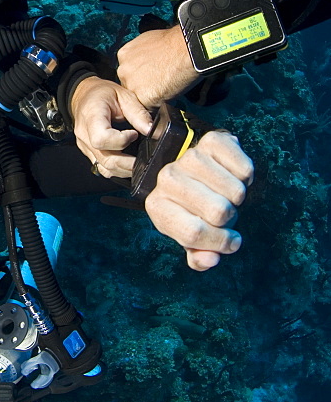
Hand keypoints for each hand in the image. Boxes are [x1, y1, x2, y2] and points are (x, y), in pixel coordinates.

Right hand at [70, 76, 152, 178]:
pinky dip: (115, 169)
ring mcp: (84, 145)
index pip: (101, 138)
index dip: (121, 141)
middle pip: (104, 158)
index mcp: (91, 116)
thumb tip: (151, 130)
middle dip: (127, 163)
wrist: (84, 94)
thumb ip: (138, 113)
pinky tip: (126, 163)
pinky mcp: (88, 152)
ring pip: (103, 167)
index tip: (134, 134)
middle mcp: (84, 133)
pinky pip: (101, 167)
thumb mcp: (123, 95)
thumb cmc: (101, 93)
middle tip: (143, 159)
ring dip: (123, 169)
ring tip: (137, 162)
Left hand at [117, 26, 199, 106]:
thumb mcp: (148, 42)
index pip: (128, 73)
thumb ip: (140, 56)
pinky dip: (158, 104)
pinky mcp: (143, 97)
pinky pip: (149, 107)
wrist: (186, 49)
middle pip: (130, 86)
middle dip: (142, 87)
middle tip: (159, 82)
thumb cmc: (174, 43)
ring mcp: (132, 85)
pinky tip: (168, 92)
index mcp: (124, 55)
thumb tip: (144, 63)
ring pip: (138, 98)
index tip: (150, 76)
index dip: (140, 76)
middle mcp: (123, 70)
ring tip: (165, 86)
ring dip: (149, 96)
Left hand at [144, 130, 253, 270]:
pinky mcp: (212, 141)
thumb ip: (200, 257)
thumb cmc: (194, 209)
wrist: (197, 169)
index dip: (219, 243)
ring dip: (237, 198)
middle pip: (218, 212)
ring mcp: (189, 156)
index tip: (229, 241)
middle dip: (229, 219)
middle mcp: (167, 178)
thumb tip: (210, 260)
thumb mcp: (192, 237)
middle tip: (222, 212)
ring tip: (224, 194)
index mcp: (157, 207)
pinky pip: (245, 169)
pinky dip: (245, 178)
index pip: (193, 234)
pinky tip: (230, 175)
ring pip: (235, 192)